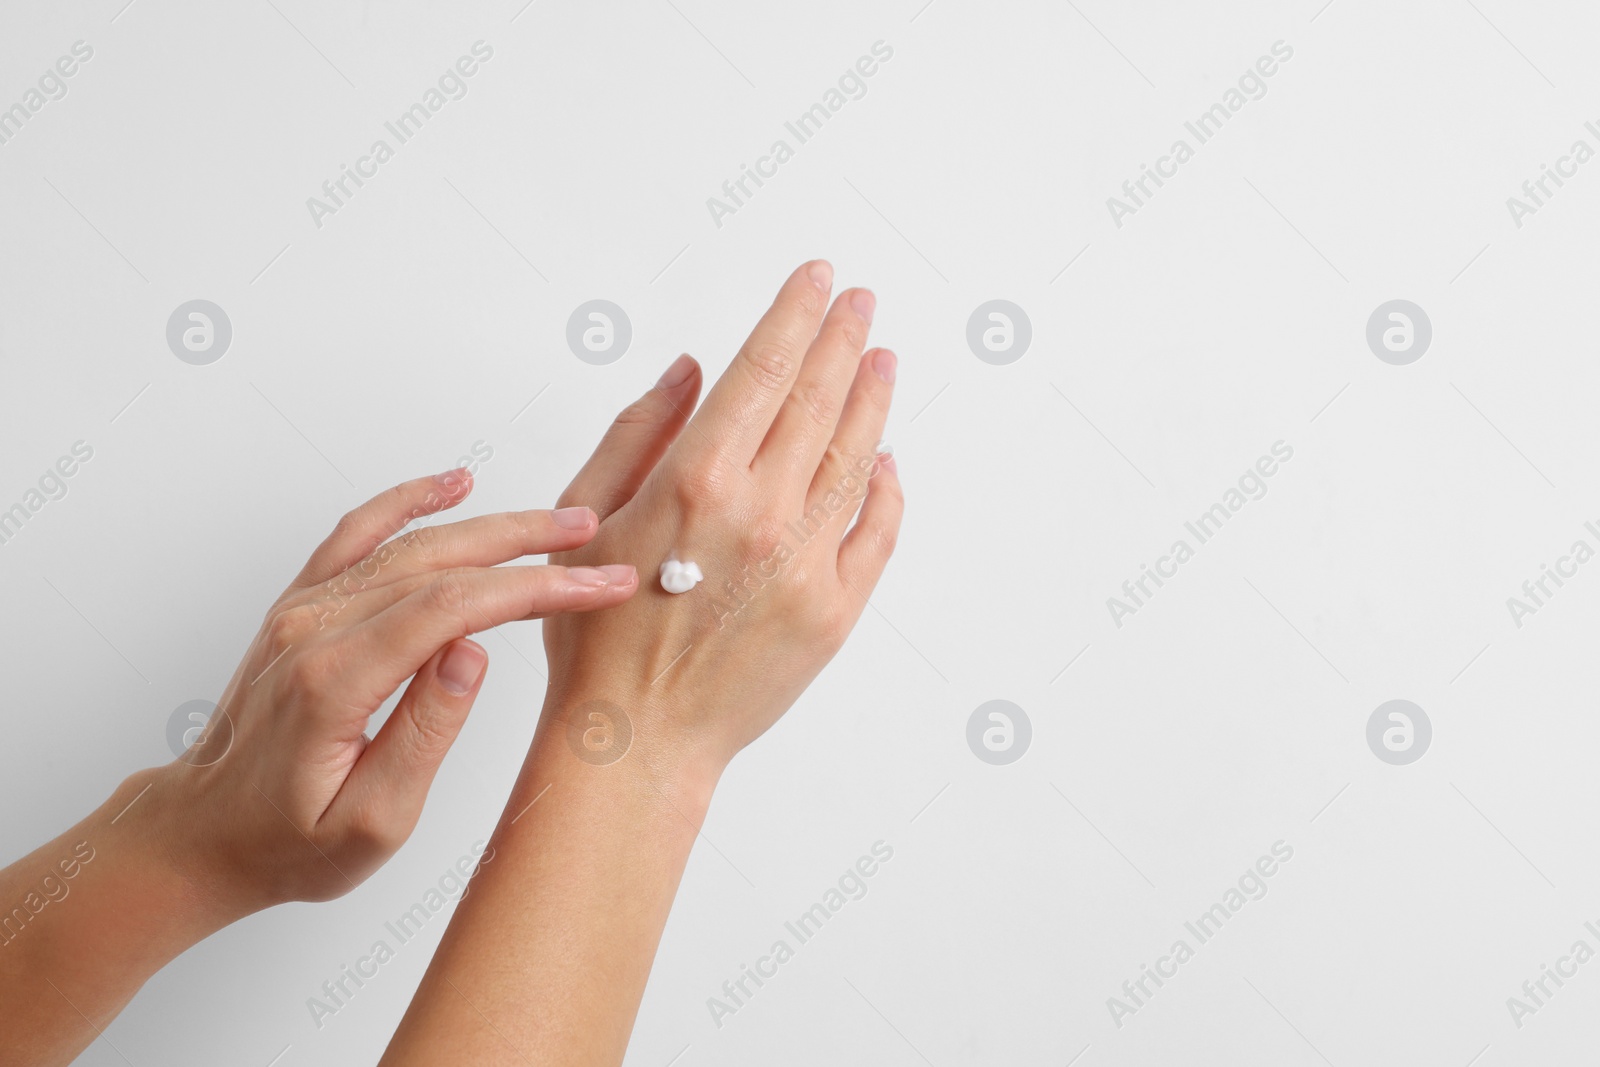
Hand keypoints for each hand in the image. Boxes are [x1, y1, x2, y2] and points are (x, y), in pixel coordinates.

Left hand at [129, 470, 638, 916]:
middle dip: (528, 546)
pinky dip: (407, 501)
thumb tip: (474, 652)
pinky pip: (357, 536)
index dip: (534, 590)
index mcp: (335, 680)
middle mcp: (313, 629)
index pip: (455, 608)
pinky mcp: (300, 608)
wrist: (204, 834)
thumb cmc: (287, 842)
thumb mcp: (371, 820)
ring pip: (408, 543)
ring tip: (557, 519)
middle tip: (595, 539)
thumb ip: (425, 732)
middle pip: (439, 561)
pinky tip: (452, 485)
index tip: (596, 587)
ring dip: (489, 525)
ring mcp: (302, 611)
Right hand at [544, 260, 902, 777]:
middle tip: (861, 300)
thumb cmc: (595, 635)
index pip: (764, 368)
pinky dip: (887, 488)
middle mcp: (760, 513)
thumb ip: (640, 432)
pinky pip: (876, 532)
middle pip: (819, 400)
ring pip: (855, 457)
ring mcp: (806, 563)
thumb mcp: (588, 515)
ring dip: (872, 398)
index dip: (795, 314)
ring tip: (882, 357)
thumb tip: (692, 370)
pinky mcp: (834, 611)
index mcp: (696, 479)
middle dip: (843, 338)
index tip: (817, 278)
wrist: (635, 737)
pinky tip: (887, 457)